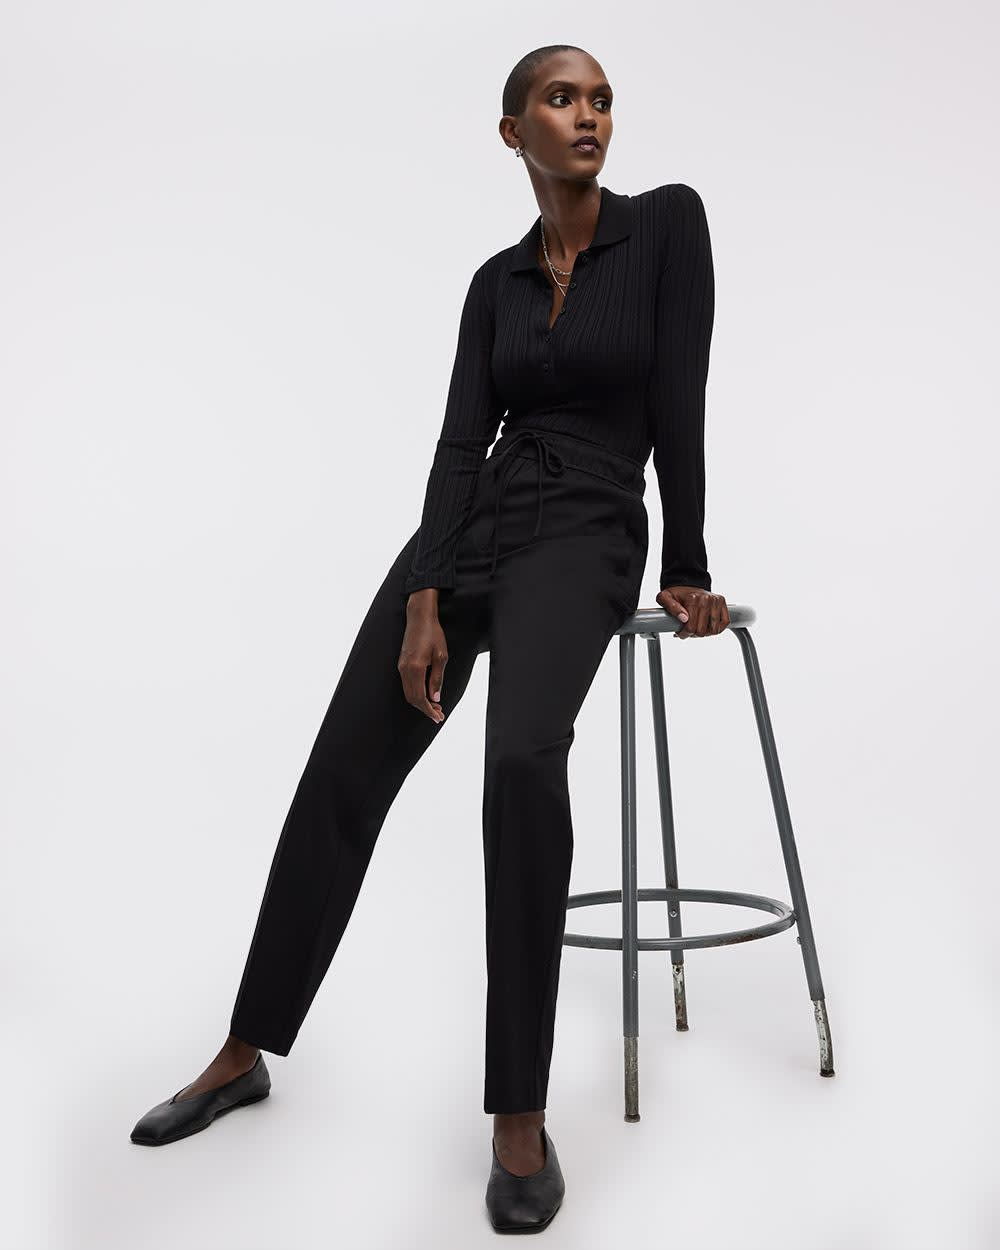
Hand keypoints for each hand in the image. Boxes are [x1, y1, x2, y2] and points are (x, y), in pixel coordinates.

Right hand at [398, 591, 447, 722]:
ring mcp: (401, 666)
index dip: (429, 710)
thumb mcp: (441, 657)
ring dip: (420, 702)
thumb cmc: (433, 634)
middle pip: (412, 698)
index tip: (438, 717)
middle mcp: (404, 669)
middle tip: (439, 713)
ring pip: (408, 692)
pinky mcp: (401, 663)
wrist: (419, 617)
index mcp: (415, 668)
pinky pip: (407, 684)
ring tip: (435, 705)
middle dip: (425, 709)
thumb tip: (435, 698)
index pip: (420, 697)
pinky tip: (427, 693)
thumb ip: (437, 679)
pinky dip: (416, 693)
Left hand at [656, 586, 729, 638]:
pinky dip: (717, 628)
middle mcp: (706, 599)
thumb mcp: (664, 598)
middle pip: (702, 631)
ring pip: (714, 630)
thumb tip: (684, 618)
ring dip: (705, 633)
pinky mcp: (722, 602)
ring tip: (698, 627)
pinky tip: (708, 626)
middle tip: (689, 630)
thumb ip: (671, 607)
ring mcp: (715, 600)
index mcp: (692, 599)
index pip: (691, 627)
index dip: (684, 634)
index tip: (680, 633)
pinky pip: (725, 622)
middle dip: (693, 634)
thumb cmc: (676, 595)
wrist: (687, 585)